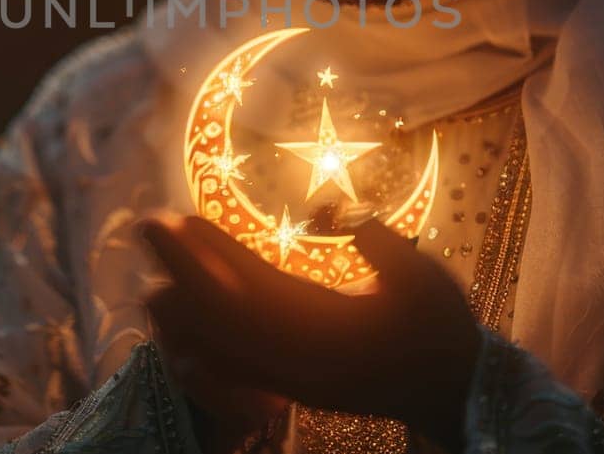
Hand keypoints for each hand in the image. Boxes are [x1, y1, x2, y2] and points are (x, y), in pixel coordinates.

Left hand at [139, 215, 481, 451]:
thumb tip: (339, 213)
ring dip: (188, 295)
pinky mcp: (294, 378)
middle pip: (216, 319)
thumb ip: (382, 246)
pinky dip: (205, 329)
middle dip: (178, 269)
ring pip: (220, 341)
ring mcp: (291, 375)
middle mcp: (295, 362)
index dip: (197, 260)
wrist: (454, 389)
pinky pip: (235, 357)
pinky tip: (190, 299)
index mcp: (321, 336)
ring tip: (172, 246)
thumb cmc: (443, 328)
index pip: (240, 299)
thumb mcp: (424, 279)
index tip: (167, 222)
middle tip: (149, 221)